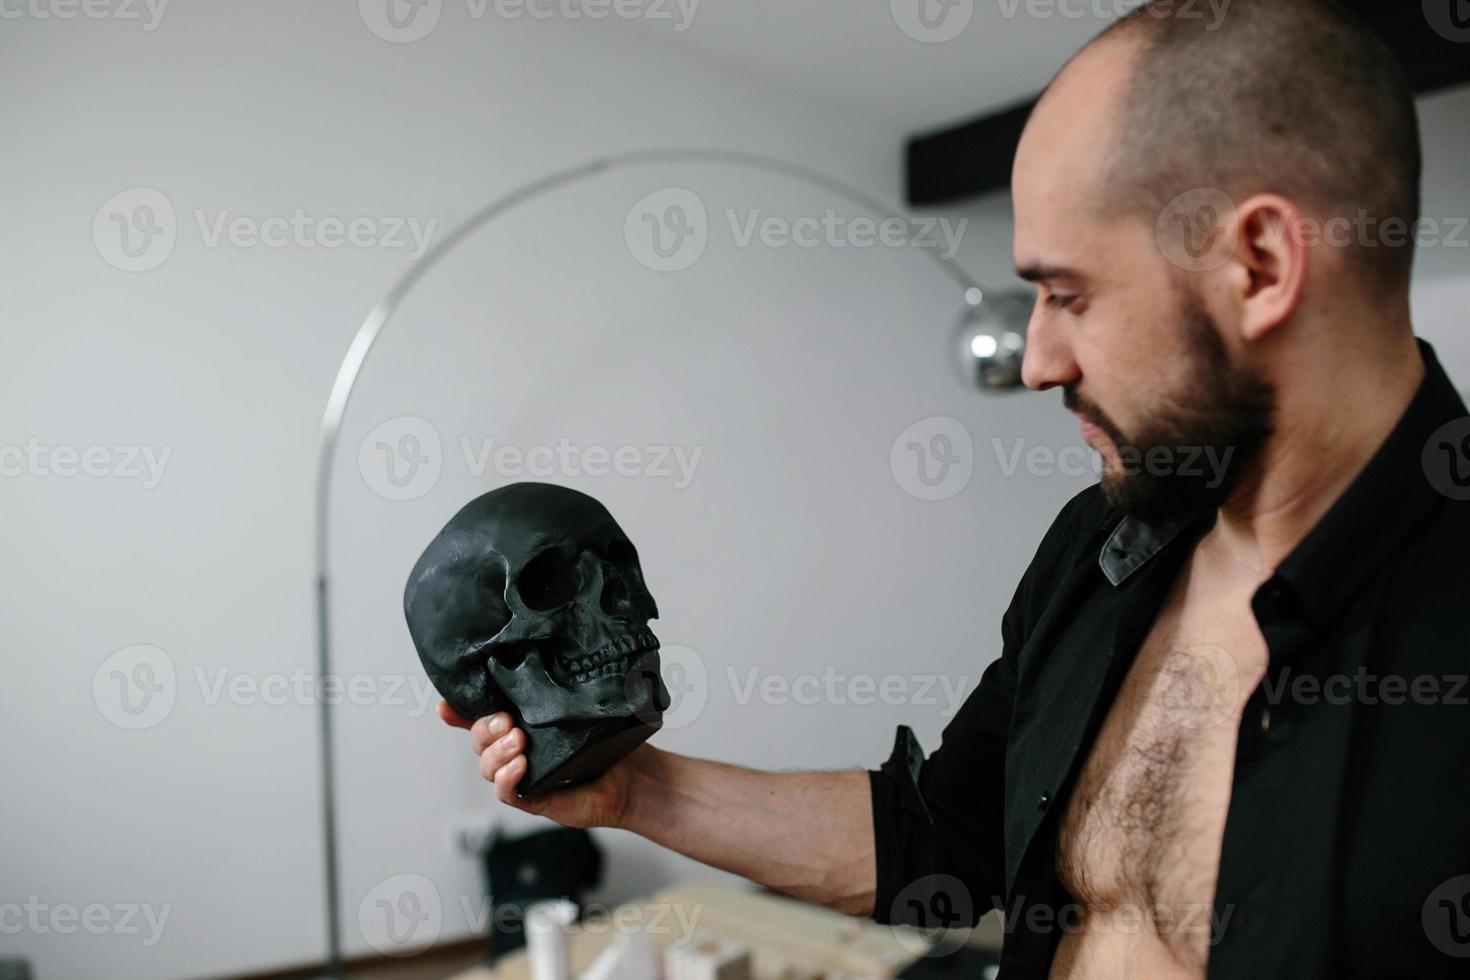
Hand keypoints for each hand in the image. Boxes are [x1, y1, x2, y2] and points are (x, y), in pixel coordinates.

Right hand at [437, 701, 641, 829]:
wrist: (633, 777)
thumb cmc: (607, 741)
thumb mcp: (578, 709)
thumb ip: (554, 692)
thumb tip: (539, 657)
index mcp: (520, 724)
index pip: (479, 716)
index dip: (457, 712)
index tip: (445, 705)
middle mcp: (516, 749)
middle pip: (478, 740)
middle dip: (485, 728)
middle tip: (507, 720)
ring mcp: (522, 774)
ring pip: (487, 765)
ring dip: (496, 753)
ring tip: (518, 741)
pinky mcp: (533, 798)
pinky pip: (506, 792)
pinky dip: (506, 779)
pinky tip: (519, 767)